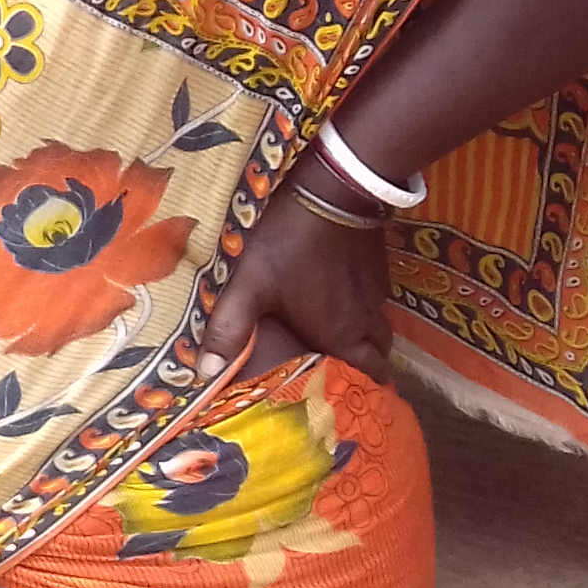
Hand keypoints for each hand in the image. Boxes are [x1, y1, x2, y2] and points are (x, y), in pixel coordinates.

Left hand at [201, 165, 395, 385]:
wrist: (330, 193)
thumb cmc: (286, 246)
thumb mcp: (248, 287)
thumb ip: (229, 329)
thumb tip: (207, 374)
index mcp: (340, 333)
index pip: (370, 371)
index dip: (369, 385)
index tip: (360, 394)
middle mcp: (365, 316)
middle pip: (380, 349)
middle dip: (371, 361)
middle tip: (351, 367)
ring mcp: (376, 289)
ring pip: (380, 322)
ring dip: (369, 332)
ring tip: (348, 336)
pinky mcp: (378, 264)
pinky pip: (379, 296)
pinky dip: (366, 304)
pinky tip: (345, 295)